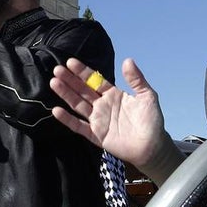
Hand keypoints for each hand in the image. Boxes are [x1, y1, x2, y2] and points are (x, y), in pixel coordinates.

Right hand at [50, 58, 183, 184]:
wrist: (153, 146)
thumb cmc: (151, 121)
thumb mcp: (147, 96)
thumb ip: (137, 79)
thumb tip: (127, 60)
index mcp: (113, 94)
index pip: (94, 80)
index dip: (83, 72)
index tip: (71, 62)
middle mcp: (102, 105)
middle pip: (82, 90)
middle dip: (70, 80)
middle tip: (57, 70)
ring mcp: (97, 120)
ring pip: (78, 105)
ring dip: (66, 94)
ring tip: (54, 83)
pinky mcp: (96, 135)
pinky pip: (79, 126)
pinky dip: (67, 119)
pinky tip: (56, 110)